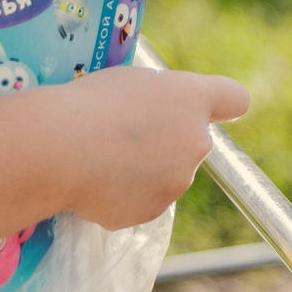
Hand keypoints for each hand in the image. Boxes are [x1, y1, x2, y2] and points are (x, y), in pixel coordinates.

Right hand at [43, 65, 249, 228]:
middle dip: (168, 140)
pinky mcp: (152, 212)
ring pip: (167, 174)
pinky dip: (124, 193)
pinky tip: (95, 180)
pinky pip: (142, 199)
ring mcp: (177, 182)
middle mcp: (196, 142)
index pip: (234, 99)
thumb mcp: (131, 80)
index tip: (207, 108)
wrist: (57, 149)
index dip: (222, 103)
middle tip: (125, 134)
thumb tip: (161, 114)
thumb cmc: (89, 101)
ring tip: (101, 158)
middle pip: (193, 141)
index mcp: (193, 99)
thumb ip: (160, 97)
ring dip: (145, 169)